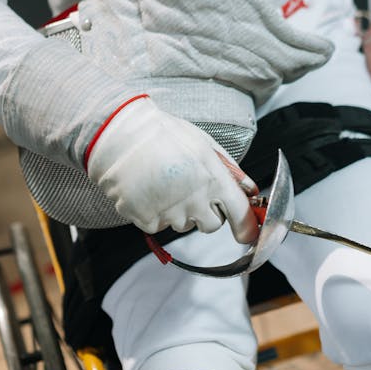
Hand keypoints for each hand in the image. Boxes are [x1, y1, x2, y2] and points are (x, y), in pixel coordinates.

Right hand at [86, 97, 258, 243]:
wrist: (120, 135)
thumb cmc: (164, 134)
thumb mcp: (204, 144)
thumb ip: (230, 170)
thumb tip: (250, 191)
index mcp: (213, 178)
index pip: (240, 214)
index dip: (246, 228)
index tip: (247, 234)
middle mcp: (194, 199)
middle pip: (212, 225)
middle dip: (207, 214)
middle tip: (191, 192)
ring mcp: (169, 212)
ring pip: (184, 225)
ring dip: (179, 212)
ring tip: (164, 185)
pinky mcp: (146, 219)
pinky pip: (159, 226)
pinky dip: (155, 214)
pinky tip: (148, 191)